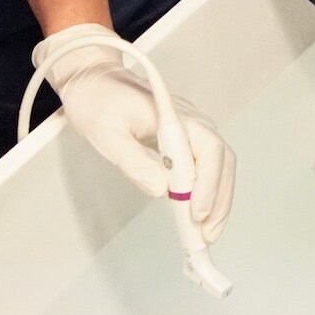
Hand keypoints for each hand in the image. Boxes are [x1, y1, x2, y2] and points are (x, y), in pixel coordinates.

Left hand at [34, 23, 235, 242]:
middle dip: (219, 200)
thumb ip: (132, 161)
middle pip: (222, 161)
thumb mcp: (106, 134)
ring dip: (217, 199)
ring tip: (205, 232)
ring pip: (218, 165)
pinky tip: (198, 213)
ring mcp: (190, 130)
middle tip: (207, 236)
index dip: (209, 184)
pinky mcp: (184, 140)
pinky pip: (205, 166)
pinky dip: (207, 191)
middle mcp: (191, 122)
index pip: (209, 149)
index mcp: (175, 116)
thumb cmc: (97, 101)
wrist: (93, 78)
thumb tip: (159, 191)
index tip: (196, 214)